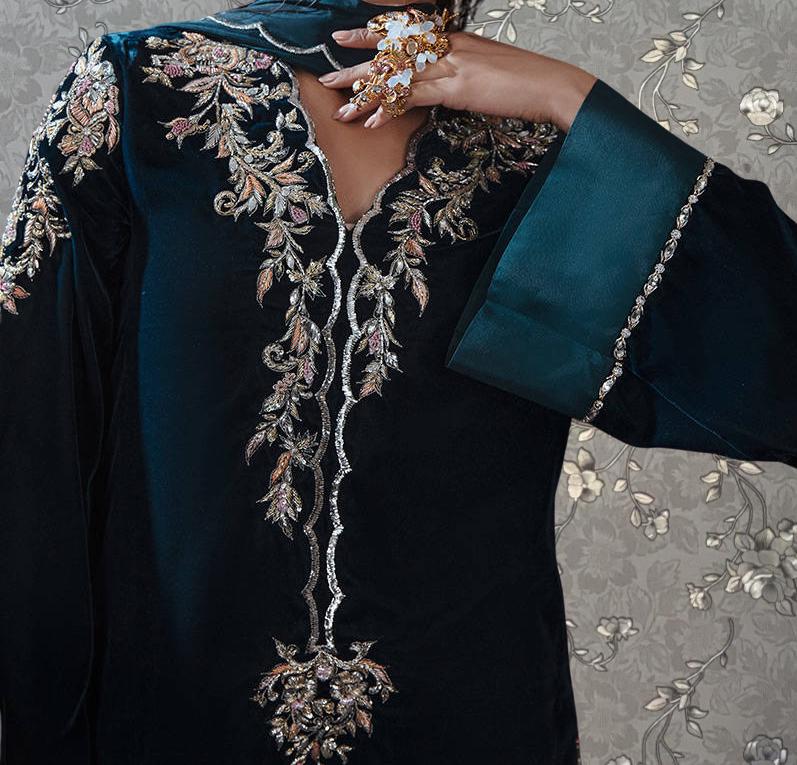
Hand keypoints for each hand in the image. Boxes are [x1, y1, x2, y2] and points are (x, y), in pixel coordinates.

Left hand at [320, 26, 596, 130]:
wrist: (551, 84)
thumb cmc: (522, 81)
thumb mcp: (485, 72)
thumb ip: (459, 74)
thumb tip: (439, 85)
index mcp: (453, 40)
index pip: (405, 33)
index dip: (373, 35)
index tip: (345, 38)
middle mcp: (447, 47)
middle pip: (393, 53)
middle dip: (358, 65)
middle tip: (327, 78)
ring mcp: (452, 65)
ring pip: (398, 76)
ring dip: (366, 95)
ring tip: (340, 108)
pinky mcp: (458, 88)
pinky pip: (416, 98)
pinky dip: (391, 110)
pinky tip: (371, 123)